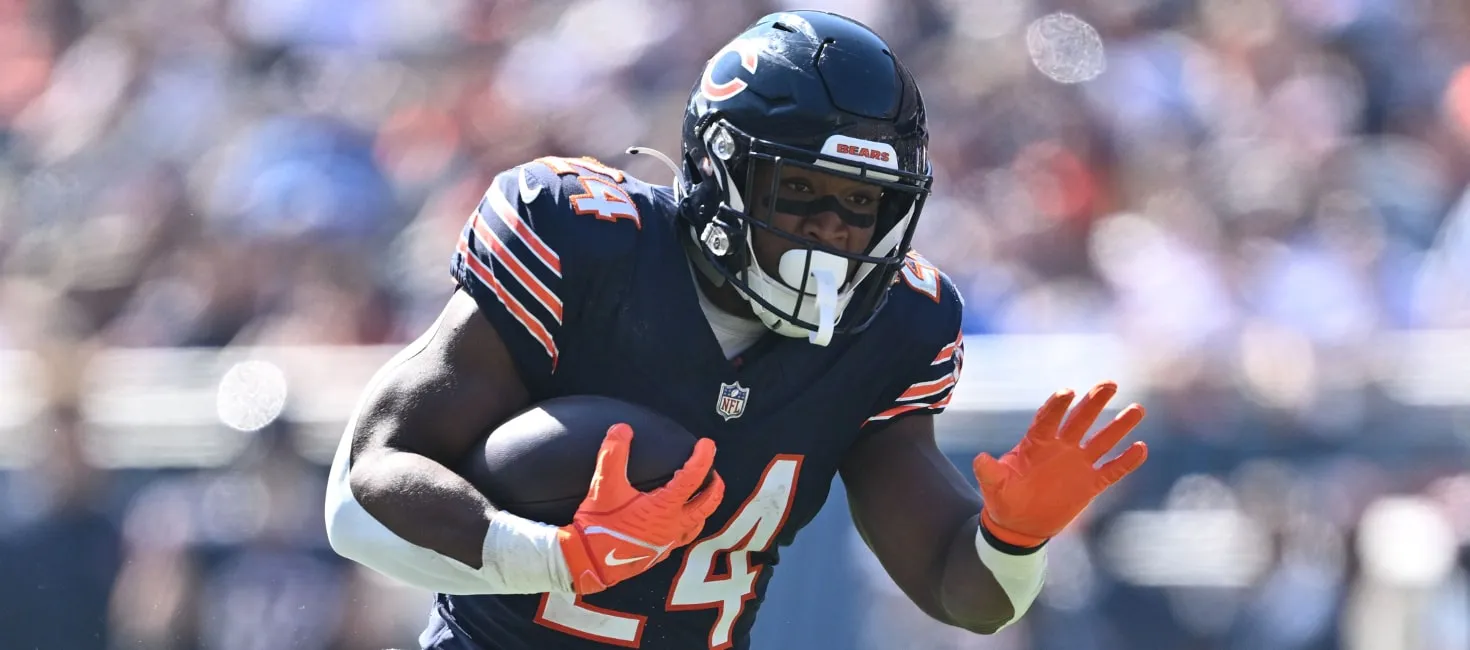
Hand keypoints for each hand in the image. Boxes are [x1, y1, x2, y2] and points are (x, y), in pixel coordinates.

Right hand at [557, 424, 724, 593]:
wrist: (589, 564)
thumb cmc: (598, 525)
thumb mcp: (603, 486)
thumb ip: (613, 454)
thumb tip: (622, 428)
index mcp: (665, 507)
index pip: (693, 477)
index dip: (703, 458)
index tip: (707, 444)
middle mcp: (673, 526)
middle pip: (706, 505)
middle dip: (715, 487)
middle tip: (715, 473)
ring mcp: (668, 543)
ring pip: (697, 524)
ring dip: (705, 508)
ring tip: (703, 497)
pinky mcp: (658, 554)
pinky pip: (682, 538)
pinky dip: (688, 525)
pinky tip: (677, 522)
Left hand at [974, 381, 1147, 547]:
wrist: (1019, 525)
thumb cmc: (1004, 499)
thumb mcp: (994, 486)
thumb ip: (989, 472)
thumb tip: (979, 459)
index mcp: (1037, 443)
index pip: (1049, 418)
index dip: (1058, 405)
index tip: (1068, 392)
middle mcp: (1061, 447)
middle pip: (1080, 419)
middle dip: (1094, 401)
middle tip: (1110, 384)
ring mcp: (1077, 464)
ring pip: (1102, 440)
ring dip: (1119, 426)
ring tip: (1137, 409)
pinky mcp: (1090, 484)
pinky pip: (1111, 470)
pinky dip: (1126, 461)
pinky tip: (1141, 448)